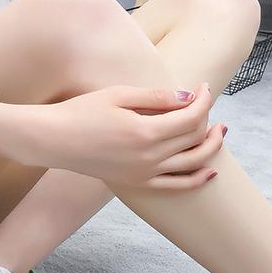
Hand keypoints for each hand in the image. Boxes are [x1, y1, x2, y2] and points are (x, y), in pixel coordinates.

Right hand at [0, 82, 224, 189]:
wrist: (52, 140)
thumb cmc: (80, 112)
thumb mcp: (118, 95)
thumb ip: (156, 97)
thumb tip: (189, 97)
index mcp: (145, 132)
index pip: (190, 116)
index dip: (203, 99)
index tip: (202, 86)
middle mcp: (149, 157)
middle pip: (194, 137)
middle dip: (207, 118)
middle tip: (206, 103)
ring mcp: (144, 173)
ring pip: (192, 162)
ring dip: (210, 147)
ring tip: (219, 132)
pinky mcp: (136, 183)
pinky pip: (176, 186)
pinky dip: (197, 179)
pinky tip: (210, 170)